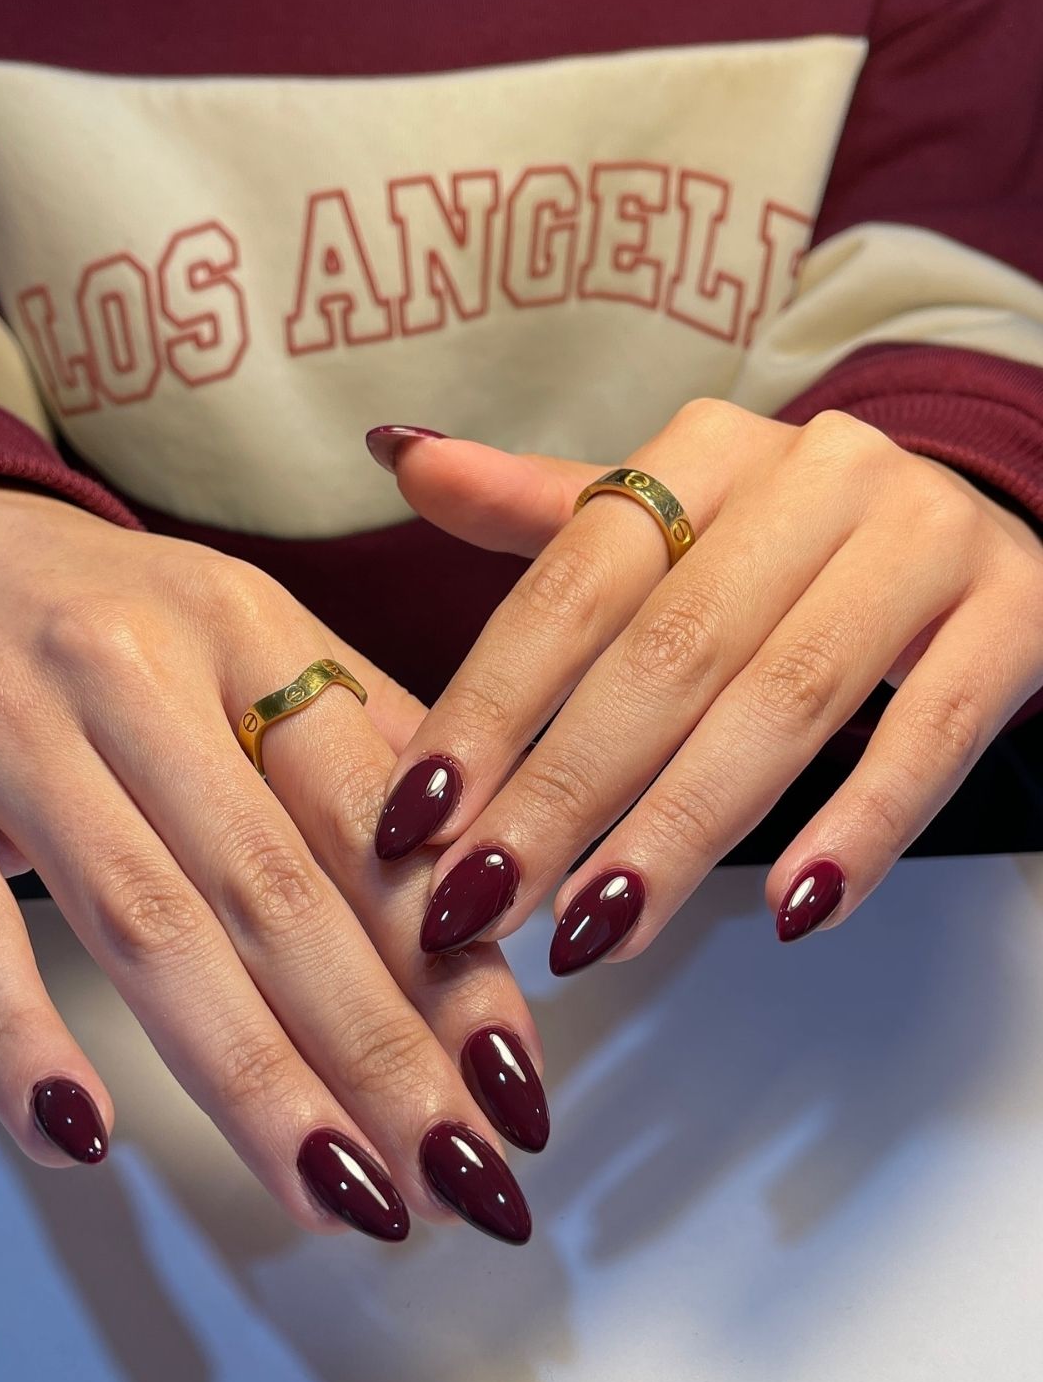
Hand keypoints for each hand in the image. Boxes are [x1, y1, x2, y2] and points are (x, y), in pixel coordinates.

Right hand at [0, 483, 544, 1243]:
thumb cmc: (111, 622)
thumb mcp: (247, 638)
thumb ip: (362, 745)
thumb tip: (489, 884)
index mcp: (243, 629)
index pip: (367, 812)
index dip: (448, 956)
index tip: (511, 1081)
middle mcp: (130, 672)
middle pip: (269, 886)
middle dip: (376, 1048)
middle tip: (456, 1177)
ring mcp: (4, 730)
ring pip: (143, 925)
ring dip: (250, 1078)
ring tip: (339, 1194)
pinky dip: (20, 1040)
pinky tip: (87, 1142)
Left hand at [372, 400, 1042, 965]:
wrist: (973, 520)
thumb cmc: (784, 545)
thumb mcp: (670, 517)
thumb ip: (544, 513)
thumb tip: (400, 454)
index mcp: (705, 451)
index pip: (572, 588)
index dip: (489, 709)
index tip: (416, 823)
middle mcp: (814, 477)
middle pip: (666, 654)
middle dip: (561, 793)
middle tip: (481, 906)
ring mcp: (922, 539)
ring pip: (786, 700)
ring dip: (681, 828)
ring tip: (597, 931)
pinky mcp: (1014, 613)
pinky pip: (934, 729)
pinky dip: (863, 824)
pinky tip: (793, 911)